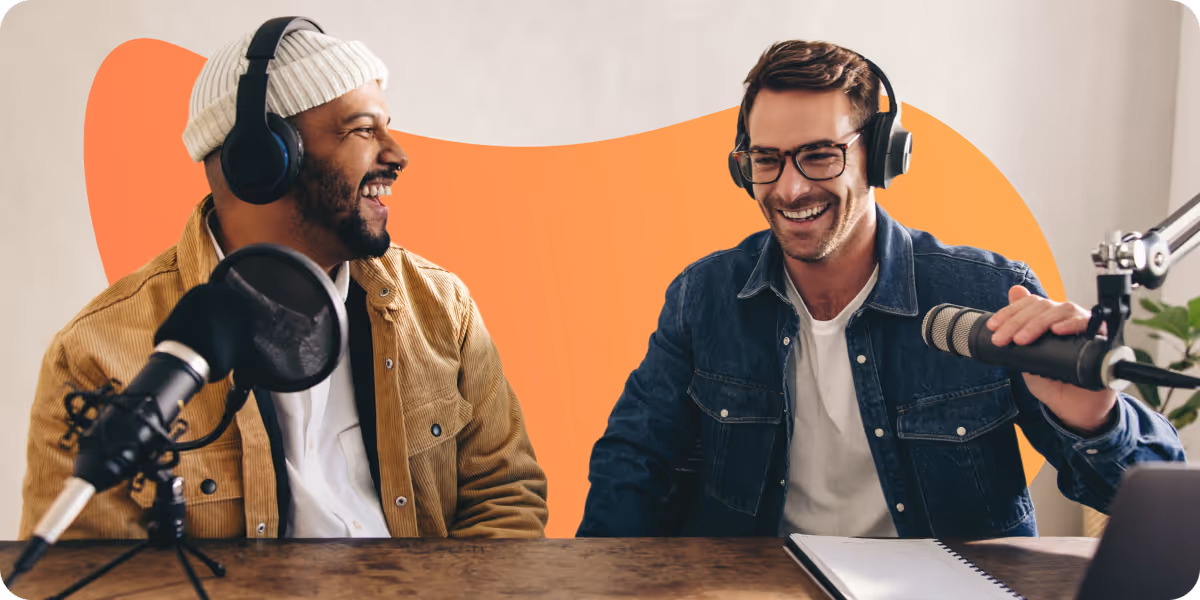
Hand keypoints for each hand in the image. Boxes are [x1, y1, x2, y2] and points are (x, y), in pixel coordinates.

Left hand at [986, 285, 1116, 434]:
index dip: (1010, 311)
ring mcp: (1084, 326)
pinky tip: (1058, 330)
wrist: (1073, 408)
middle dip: (1018, 321)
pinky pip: (1090, 323)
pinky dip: (1072, 324)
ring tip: (1022, 339)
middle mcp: (1067, 318)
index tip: (993, 327)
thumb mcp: (1026, 357)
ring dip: (1038, 323)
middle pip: (1043, 306)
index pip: (1030, 303)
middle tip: (1003, 339)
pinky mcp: (1101, 338)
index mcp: (1049, 319)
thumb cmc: (1052, 380)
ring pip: (1063, 310)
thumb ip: (1018, 332)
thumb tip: (1011, 296)